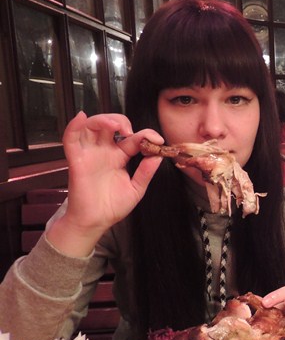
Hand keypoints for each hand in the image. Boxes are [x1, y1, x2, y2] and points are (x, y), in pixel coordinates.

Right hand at [46, 112, 163, 255]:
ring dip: (102, 120)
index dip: (146, 135)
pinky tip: (81, 118)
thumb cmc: (112, 206)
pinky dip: (74, 126)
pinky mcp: (76, 160)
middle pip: (110, 125)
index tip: (158, 140)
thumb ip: (146, 172)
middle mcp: (104, 152)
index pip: (133, 138)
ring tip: (114, 125)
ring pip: (92, 127)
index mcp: (119, 157)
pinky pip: (71, 140)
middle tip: (130, 131)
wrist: (94, 222)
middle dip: (121, 121)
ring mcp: (90, 154)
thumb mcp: (136, 189)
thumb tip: (158, 156)